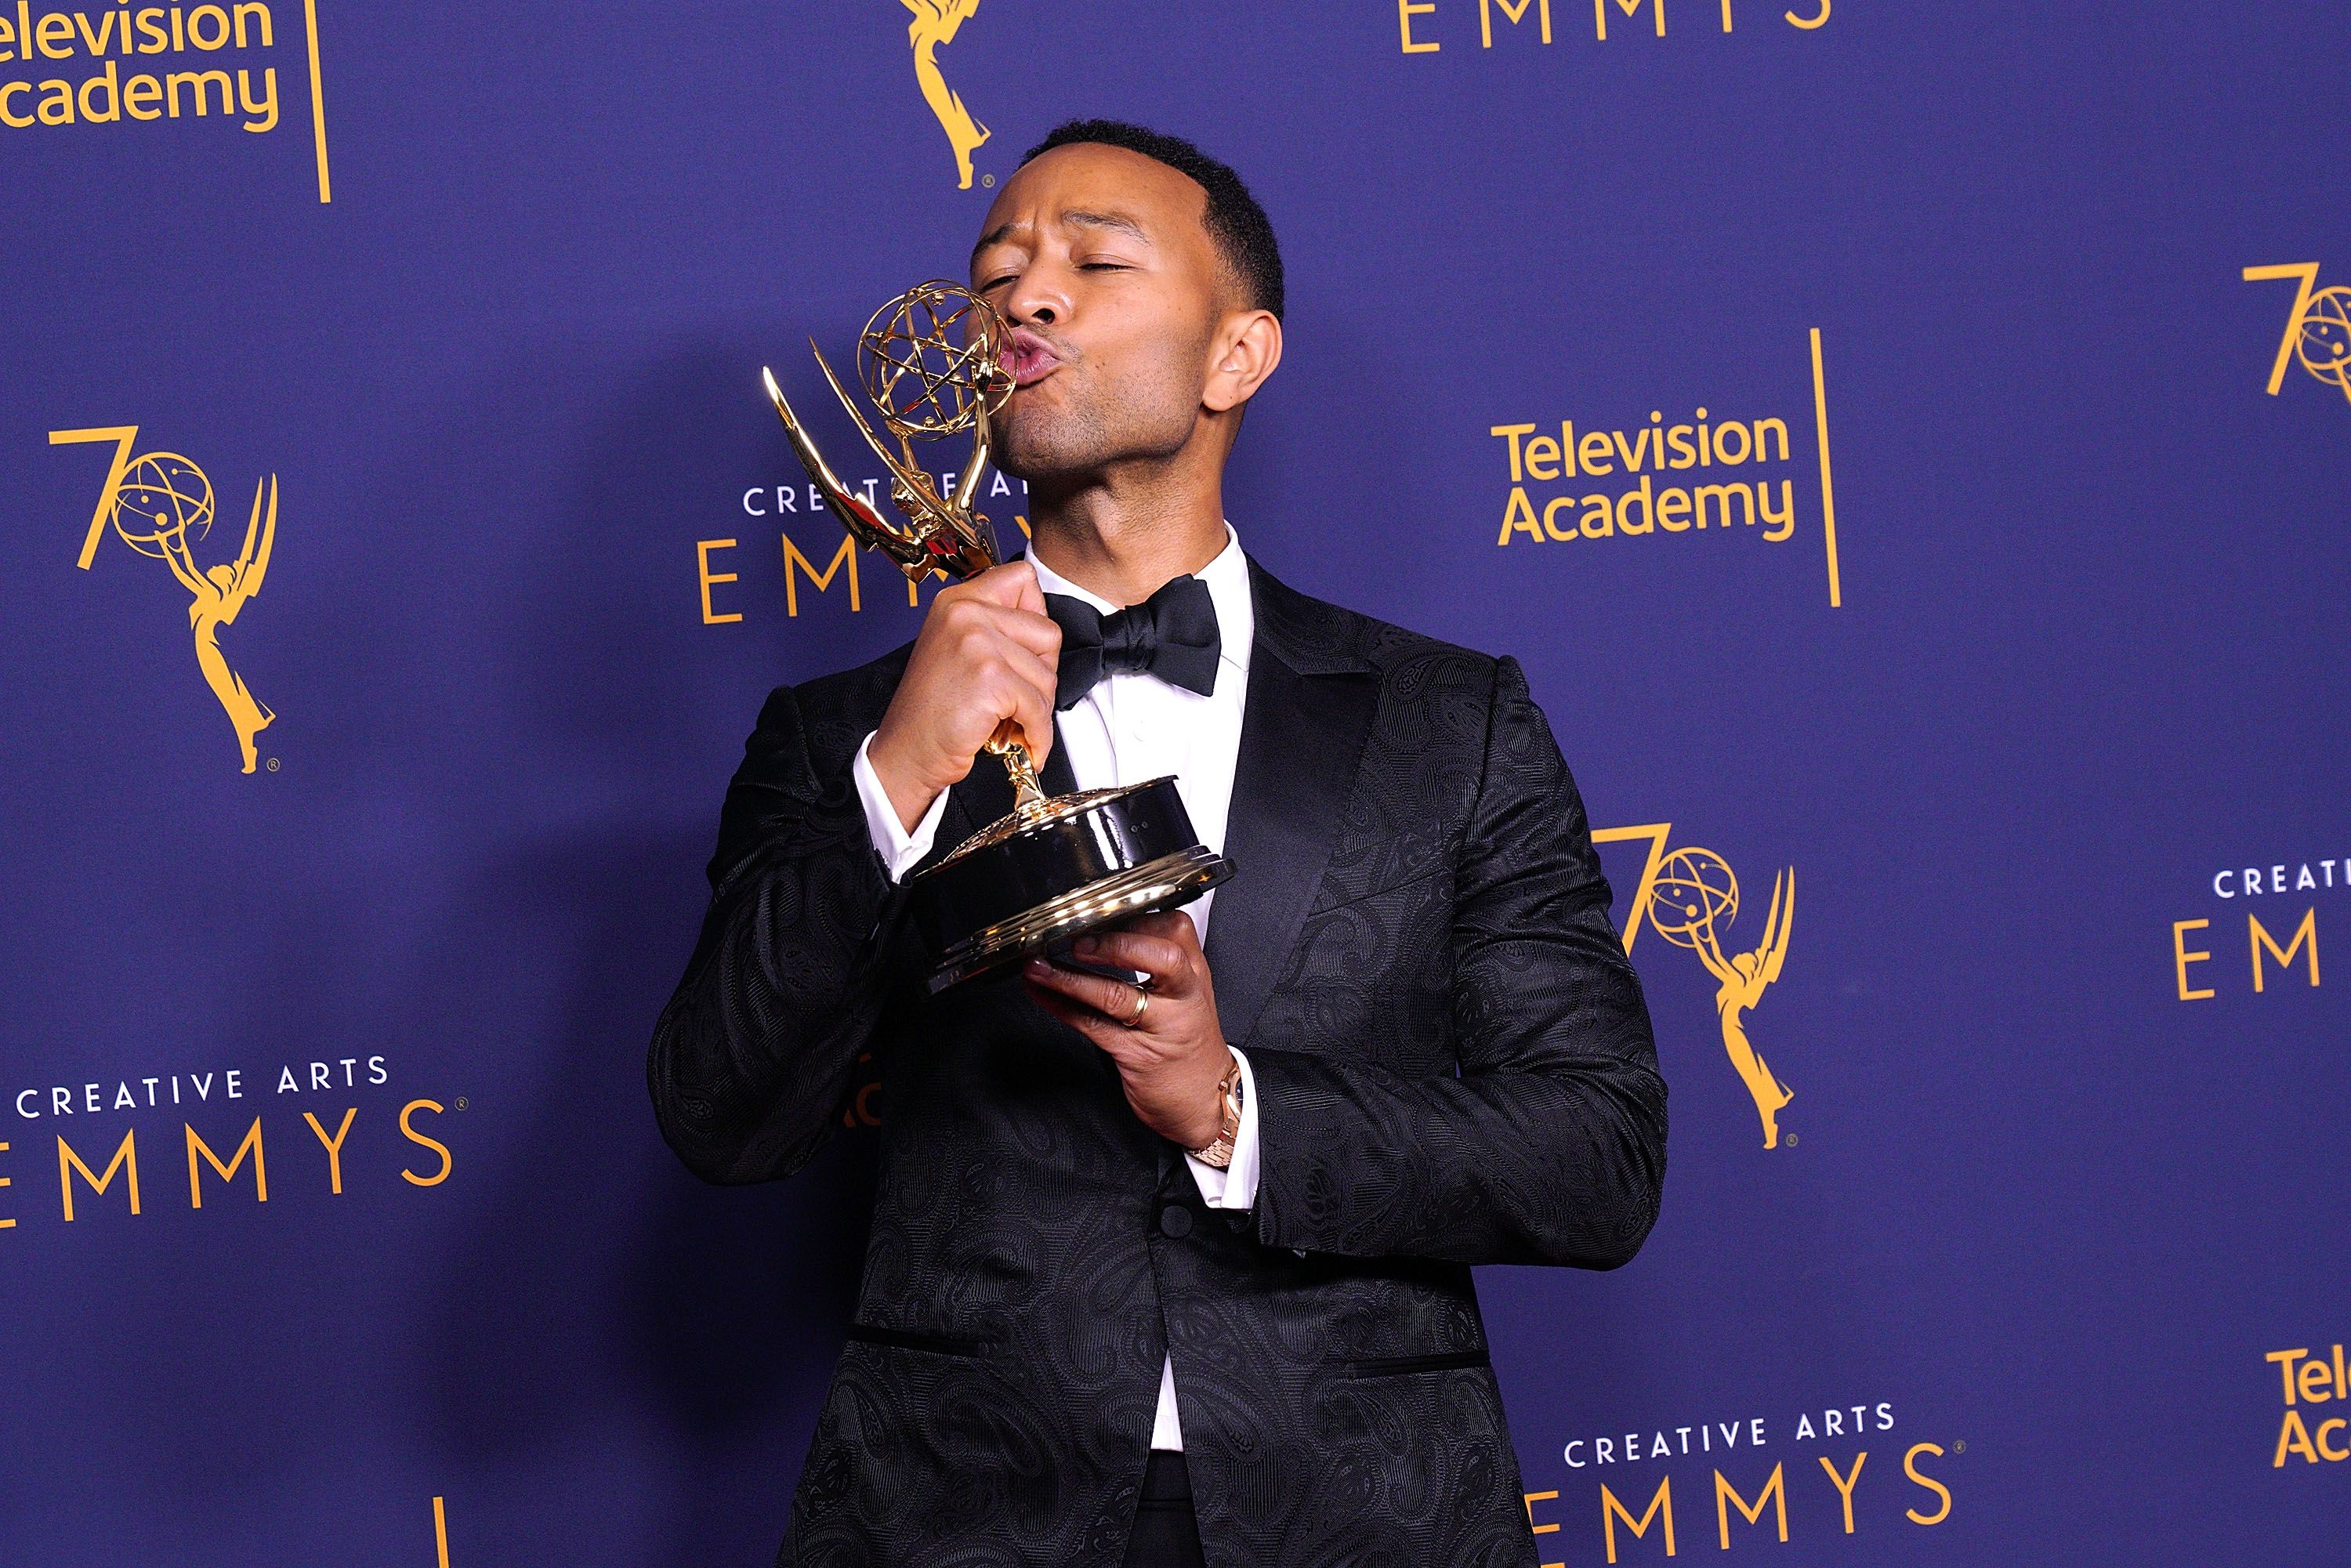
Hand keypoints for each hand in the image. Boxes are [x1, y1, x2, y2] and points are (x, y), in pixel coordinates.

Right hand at [867, 560, 1060, 831]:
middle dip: (1042, 673)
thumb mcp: (954, 648)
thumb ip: (991, 625)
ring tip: (1010, 722)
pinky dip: (1038, 733)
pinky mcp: (990, 679)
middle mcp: (965, 613)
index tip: (1024, 651)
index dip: (1035, 619)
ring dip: (1038, 709)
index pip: (1023, 578)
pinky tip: (1023, 741)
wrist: (906, 752)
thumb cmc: (932, 710)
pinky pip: (1039, 707)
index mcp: (957, 601)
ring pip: (1047, 674)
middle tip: (1018, 697)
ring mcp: (977, 643)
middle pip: (1047, 632)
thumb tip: (1041, 624)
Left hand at [1021, 911, 1230, 1149]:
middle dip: (1116, 945)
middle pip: (1162, 959)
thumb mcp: (1187, 992)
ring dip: (1070, 978)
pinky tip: (1040, 992)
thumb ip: (1156, 960)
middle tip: (1079, 940)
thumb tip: (1101, 927)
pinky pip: (1093, 1025)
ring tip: (1038, 965)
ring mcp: (1161, 1026)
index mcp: (1194, 973)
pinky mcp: (1137, 1055)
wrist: (1206, 1098)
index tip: (1100, 909)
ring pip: (1116, 994)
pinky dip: (1061, 1006)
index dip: (1135, 917)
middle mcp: (1183, 996)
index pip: (1174, 929)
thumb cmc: (1189, 1040)